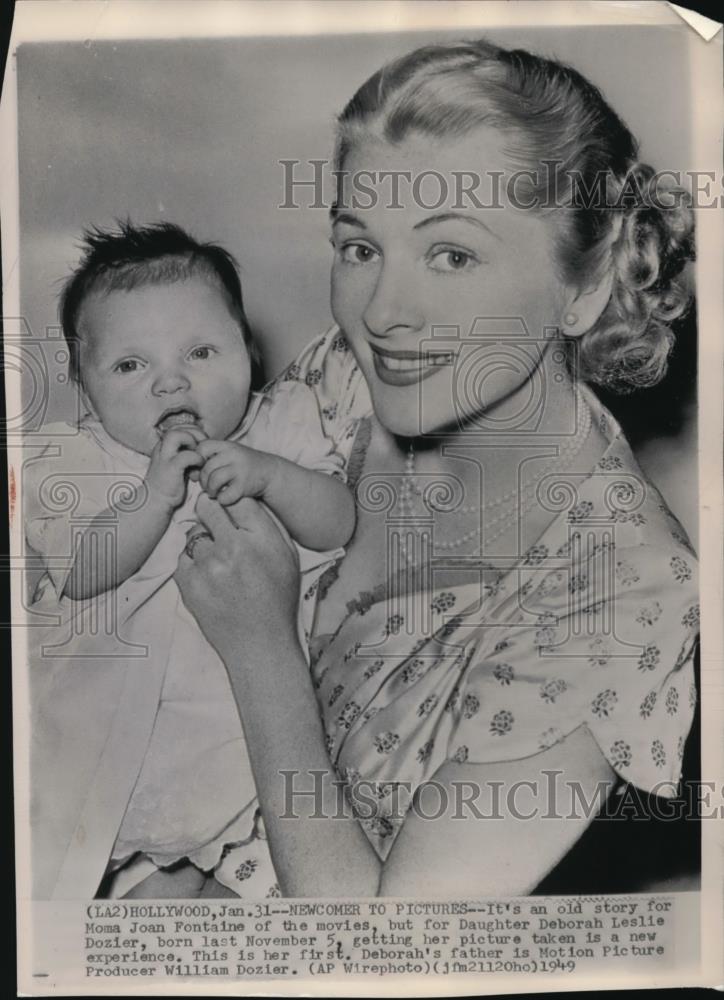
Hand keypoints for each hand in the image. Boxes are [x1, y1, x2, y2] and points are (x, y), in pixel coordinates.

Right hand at [146, 426, 206, 507]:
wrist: (155, 502)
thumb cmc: (169, 485)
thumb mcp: (177, 465)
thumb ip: (186, 454)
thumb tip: (203, 447)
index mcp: (163, 446)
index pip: (178, 426)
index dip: (193, 430)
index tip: (202, 443)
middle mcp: (161, 448)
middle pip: (177, 427)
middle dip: (194, 433)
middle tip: (203, 446)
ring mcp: (164, 457)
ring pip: (176, 435)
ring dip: (192, 441)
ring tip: (199, 453)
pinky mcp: (170, 468)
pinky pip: (186, 455)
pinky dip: (196, 457)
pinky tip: (199, 465)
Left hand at [175, 493, 300, 658]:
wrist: (260, 644)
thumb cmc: (277, 600)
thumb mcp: (288, 556)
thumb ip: (268, 524)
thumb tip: (245, 498)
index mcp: (262, 539)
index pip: (237, 498)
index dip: (232, 502)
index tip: (229, 509)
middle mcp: (234, 548)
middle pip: (208, 507)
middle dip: (211, 513)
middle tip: (217, 526)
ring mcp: (208, 566)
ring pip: (193, 533)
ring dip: (202, 541)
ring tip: (218, 562)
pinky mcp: (189, 583)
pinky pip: (182, 557)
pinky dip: (192, 563)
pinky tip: (209, 577)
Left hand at [195, 439, 275, 504]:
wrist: (270, 472)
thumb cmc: (243, 464)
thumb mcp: (229, 454)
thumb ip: (211, 459)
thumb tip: (192, 473)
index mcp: (227, 445)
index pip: (202, 447)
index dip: (197, 459)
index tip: (202, 468)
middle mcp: (233, 455)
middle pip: (207, 468)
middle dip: (203, 480)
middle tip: (207, 486)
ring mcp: (240, 470)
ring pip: (214, 481)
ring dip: (210, 490)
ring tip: (214, 492)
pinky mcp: (245, 485)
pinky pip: (225, 495)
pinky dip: (222, 499)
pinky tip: (225, 497)